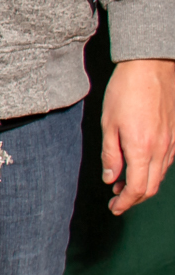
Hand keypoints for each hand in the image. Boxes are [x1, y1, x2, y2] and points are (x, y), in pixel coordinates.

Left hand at [102, 58, 174, 213]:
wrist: (151, 68)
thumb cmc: (125, 92)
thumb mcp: (108, 124)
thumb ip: (110, 155)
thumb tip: (110, 179)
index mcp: (141, 149)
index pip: (136, 188)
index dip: (125, 203)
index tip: (114, 208)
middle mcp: (161, 150)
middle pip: (151, 187)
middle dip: (133, 199)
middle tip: (116, 202)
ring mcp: (171, 143)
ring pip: (159, 176)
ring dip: (142, 185)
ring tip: (121, 185)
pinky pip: (166, 163)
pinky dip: (151, 172)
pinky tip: (138, 167)